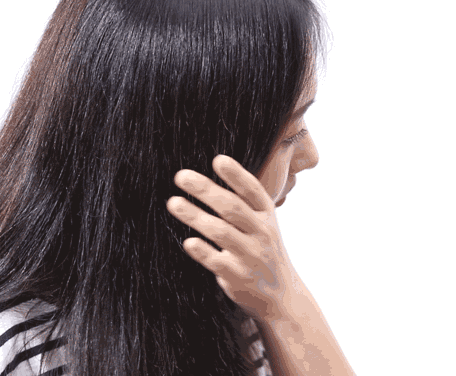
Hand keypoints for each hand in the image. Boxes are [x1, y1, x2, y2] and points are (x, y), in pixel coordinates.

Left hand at [167, 154, 302, 322]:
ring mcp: (251, 256)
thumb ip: (242, 201)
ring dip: (195, 216)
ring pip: (222, 233)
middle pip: (232, 208)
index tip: (217, 159)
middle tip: (180, 176)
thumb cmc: (263, 249)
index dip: (236, 175)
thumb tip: (214, 166)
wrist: (282, 296)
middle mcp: (262, 232)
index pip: (252, 190)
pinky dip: (204, 252)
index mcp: (266, 215)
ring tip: (173, 203)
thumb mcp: (262, 223)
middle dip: (206, 190)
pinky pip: (218, 263)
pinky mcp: (239, 277)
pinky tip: (188, 242)